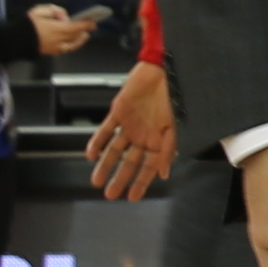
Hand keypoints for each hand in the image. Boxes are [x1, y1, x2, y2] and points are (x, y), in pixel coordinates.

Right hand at [26, 3, 95, 56]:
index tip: (92, 21)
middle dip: (84, 31)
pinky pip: (65, 49)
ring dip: (80, 40)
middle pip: (76, 36)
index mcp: (57, 29)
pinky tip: (72, 42)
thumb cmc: (26, 25)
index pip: (77, 27)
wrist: (15, 41)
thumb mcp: (39, 11)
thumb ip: (53, 11)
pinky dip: (72, 45)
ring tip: (84, 35)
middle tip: (90, 26)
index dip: (86, 24)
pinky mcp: (50, 52)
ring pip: (73, 45)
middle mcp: (59, 40)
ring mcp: (55, 48)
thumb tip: (62, 16)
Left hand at [85, 59, 175, 200]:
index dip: (140, 183)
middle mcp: (143, 135)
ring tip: (96, 180)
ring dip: (105, 164)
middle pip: (129, 162)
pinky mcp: (119, 112)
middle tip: (110, 194)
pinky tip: (91, 154)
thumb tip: (164, 174)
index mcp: (159, 140)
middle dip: (120, 179)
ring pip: (115, 149)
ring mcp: (130, 124)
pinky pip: (106, 129)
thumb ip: (168, 151)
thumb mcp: (176, 127)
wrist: (164, 69)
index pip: (147, 168)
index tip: (132, 197)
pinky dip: (98, 142)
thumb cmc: (176, 95)